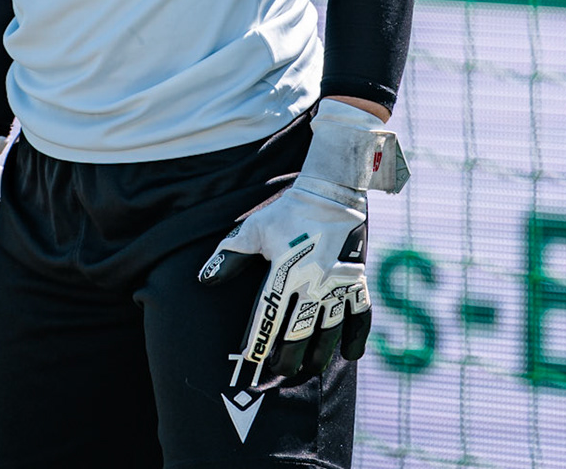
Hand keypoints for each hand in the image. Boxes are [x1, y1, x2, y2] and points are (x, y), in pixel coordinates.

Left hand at [198, 177, 370, 389]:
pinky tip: (350, 356)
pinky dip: (357, 337)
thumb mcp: (253, 230)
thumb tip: (204, 280)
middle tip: (279, 371)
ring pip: (329, 330)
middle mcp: (313, 284)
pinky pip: (362, 315)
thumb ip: (229, 256)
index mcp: (285, 273)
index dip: (258, 340)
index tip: (250, 359)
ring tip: (308, 369)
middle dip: (287, 356)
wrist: (331, 192)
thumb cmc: (287, 212)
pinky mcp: (357, 280)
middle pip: (299, 332)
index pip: (268, 316)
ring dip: (319, 353)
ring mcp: (338, 285)